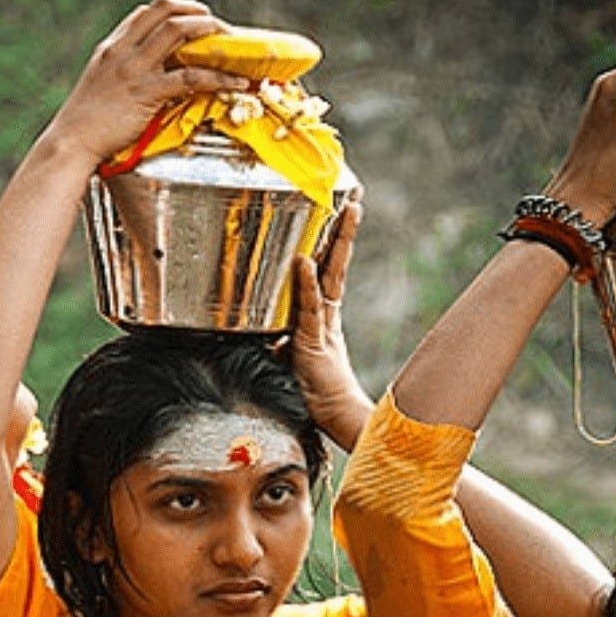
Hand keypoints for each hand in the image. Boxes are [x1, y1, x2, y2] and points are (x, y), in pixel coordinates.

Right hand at [41, 0, 248, 165]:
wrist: (70, 142)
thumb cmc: (83, 123)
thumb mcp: (99, 85)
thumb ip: (120, 73)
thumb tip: (147, 76)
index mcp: (111, 48)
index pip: (147, 13)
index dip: (175, 10)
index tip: (192, 18)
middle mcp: (123, 51)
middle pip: (166, 11)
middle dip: (198, 13)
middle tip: (216, 26)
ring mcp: (135, 69)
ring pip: (180, 31)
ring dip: (211, 32)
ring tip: (231, 44)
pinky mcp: (147, 92)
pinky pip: (191, 76)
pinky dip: (219, 77)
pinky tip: (235, 82)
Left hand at [287, 195, 372, 449]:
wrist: (332, 421)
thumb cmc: (311, 395)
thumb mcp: (286, 359)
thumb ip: (276, 341)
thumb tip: (261, 335)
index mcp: (321, 316)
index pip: (326, 269)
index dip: (332, 241)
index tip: (341, 212)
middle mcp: (326, 315)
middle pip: (335, 263)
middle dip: (343, 228)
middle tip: (354, 195)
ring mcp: (323, 327)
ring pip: (330, 276)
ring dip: (336, 242)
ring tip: (346, 209)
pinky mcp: (314, 344)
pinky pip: (309, 309)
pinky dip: (305, 285)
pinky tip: (303, 260)